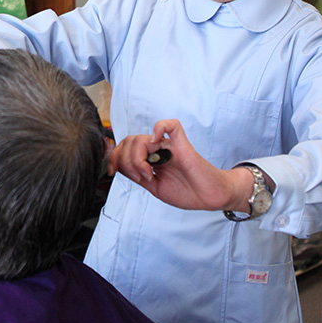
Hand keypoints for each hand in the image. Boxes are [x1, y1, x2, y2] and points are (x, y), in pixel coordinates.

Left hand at [108, 119, 254, 212]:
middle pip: (129, 142)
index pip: (124, 147)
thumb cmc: (187, 192)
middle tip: (141, 177)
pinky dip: (159, 128)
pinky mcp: (182, 145)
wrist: (209, 197)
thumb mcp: (154, 187)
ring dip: (138, 159)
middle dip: (126, 161)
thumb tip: (117, 166)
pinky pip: (170, 125)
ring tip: (150, 175)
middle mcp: (157, 149)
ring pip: (142, 138)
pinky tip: (156, 142)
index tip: (112, 171)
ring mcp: (168, 146)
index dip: (113, 157)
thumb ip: (137, 175)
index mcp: (149, 158)